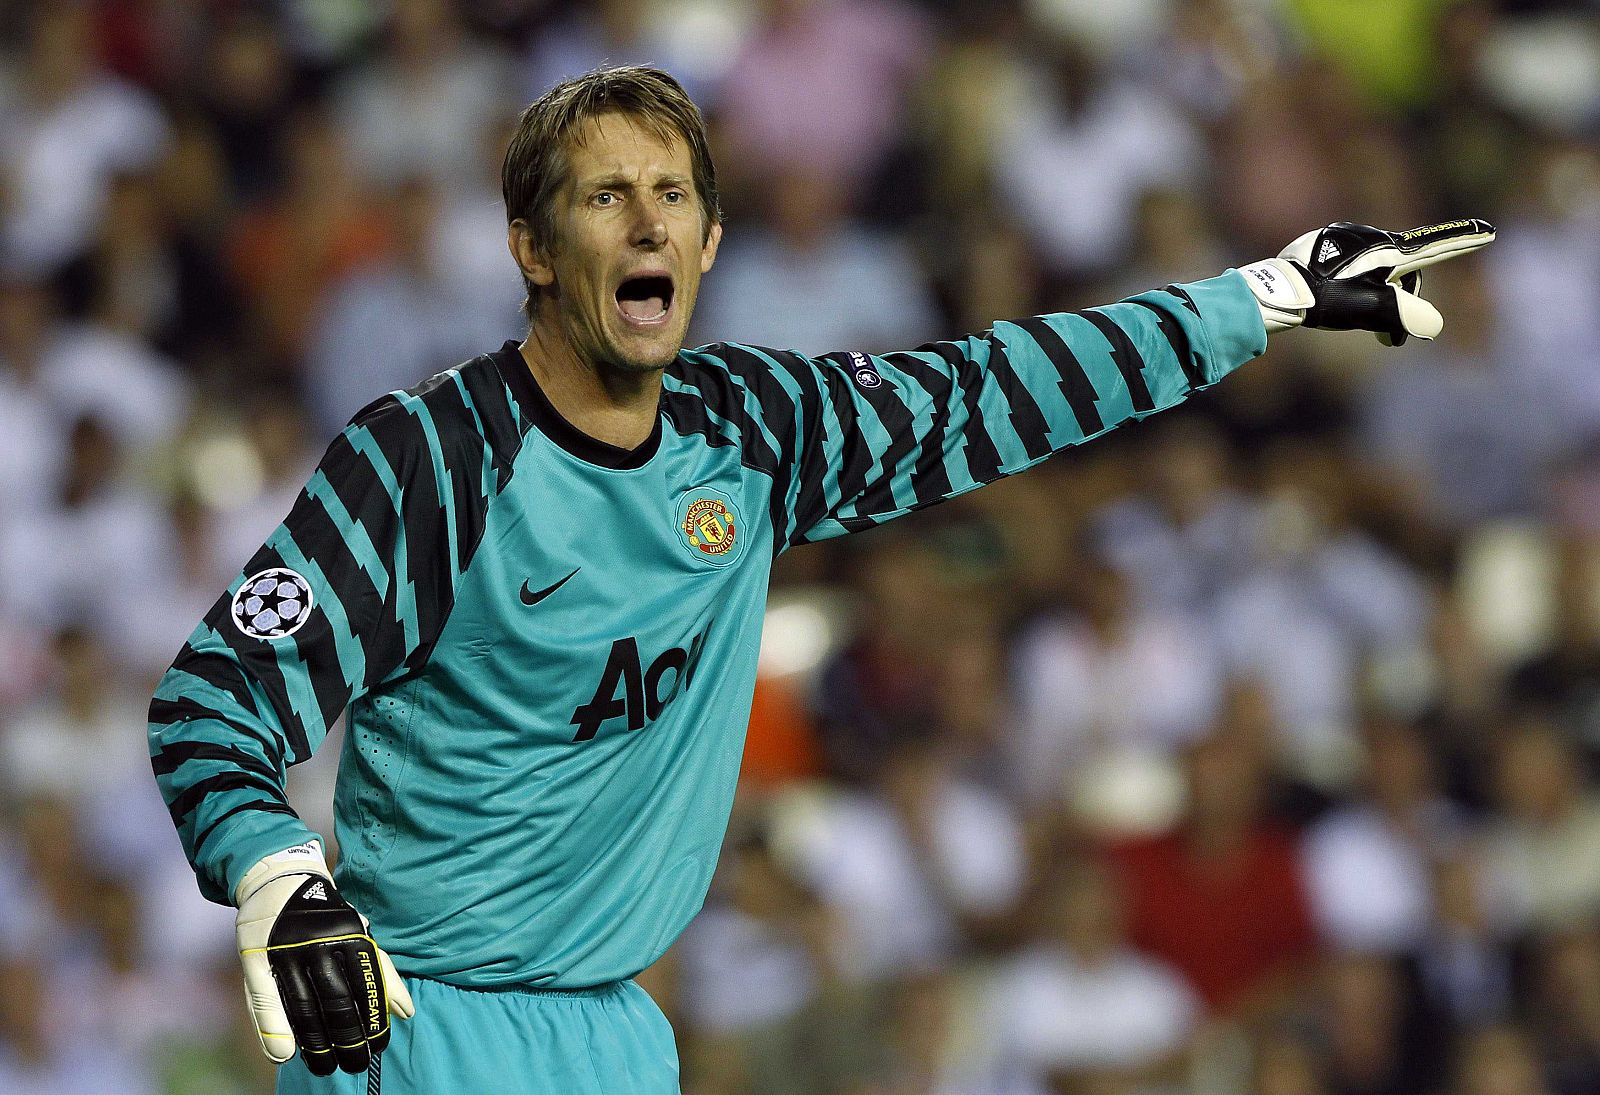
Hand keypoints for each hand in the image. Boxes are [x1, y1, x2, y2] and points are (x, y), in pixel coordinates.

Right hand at [234, 841, 414, 1074]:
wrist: (279, 882)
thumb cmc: (329, 918)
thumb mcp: (359, 934)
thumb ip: (382, 971)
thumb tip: (407, 1012)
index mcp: (350, 933)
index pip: (367, 984)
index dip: (374, 1018)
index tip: (379, 1046)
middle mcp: (318, 941)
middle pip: (336, 999)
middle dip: (349, 1038)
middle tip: (356, 1064)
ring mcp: (286, 949)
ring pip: (303, 1005)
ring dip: (316, 1042)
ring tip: (327, 1067)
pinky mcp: (258, 958)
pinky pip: (267, 998)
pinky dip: (275, 1028)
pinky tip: (286, 1055)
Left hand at [1241, 219, 1496, 344]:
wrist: (1279, 289)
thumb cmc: (1328, 299)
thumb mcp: (1374, 310)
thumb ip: (1408, 315)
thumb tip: (1435, 325)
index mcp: (1389, 250)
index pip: (1435, 246)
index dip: (1463, 241)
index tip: (1488, 230)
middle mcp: (1371, 237)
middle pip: (1402, 270)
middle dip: (1401, 302)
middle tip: (1390, 339)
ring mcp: (1345, 238)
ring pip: (1374, 270)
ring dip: (1375, 296)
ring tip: (1358, 321)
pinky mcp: (1324, 243)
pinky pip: (1349, 265)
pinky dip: (1351, 286)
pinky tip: (1334, 301)